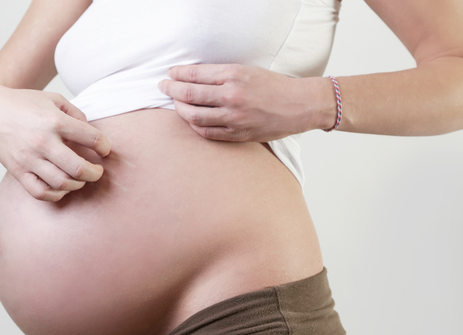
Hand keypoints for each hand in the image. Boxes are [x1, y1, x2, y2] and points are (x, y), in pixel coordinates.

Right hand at [0, 82, 110, 201]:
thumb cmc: (23, 103)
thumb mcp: (53, 99)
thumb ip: (76, 114)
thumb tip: (91, 133)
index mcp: (55, 121)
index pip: (91, 138)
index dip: (104, 146)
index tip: (104, 150)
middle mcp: (43, 141)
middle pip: (79, 168)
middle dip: (95, 173)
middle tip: (98, 171)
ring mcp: (29, 158)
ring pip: (61, 183)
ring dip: (78, 184)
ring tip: (81, 179)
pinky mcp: (18, 171)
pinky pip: (40, 192)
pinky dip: (56, 195)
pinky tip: (62, 188)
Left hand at [157, 64, 333, 141]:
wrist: (299, 105)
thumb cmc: (273, 86)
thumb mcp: (246, 71)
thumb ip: (220, 75)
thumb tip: (191, 77)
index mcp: (234, 75)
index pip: (195, 74)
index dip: (177, 74)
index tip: (169, 74)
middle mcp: (232, 96)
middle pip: (189, 94)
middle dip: (171, 90)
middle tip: (163, 87)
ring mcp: (233, 118)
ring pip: (193, 116)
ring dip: (179, 109)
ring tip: (176, 104)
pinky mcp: (237, 134)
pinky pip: (206, 132)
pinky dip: (194, 126)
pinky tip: (191, 120)